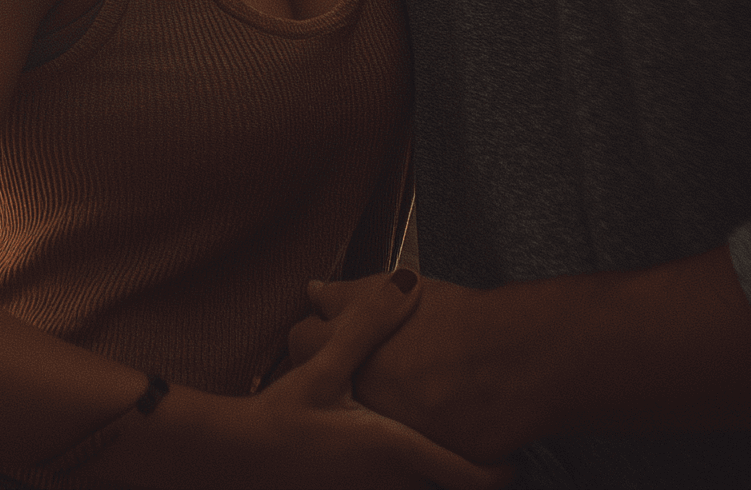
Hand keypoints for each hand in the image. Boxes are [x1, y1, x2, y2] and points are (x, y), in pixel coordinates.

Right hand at [159, 270, 507, 489]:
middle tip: (489, 440)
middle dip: (465, 464)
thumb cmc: (281, 421)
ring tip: (444, 441)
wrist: (235, 460)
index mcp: (396, 451)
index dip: (498, 472)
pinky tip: (385, 448)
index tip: (515, 459)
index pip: (468, 478)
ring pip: (417, 484)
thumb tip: (407, 281)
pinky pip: (390, 484)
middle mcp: (391, 481)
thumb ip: (368, 325)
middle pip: (446, 484)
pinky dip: (401, 471)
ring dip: (430, 467)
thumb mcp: (324, 369)